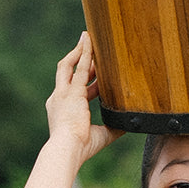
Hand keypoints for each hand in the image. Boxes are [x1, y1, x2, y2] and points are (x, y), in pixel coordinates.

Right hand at [45, 32, 122, 160]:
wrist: (67, 150)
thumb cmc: (81, 148)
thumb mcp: (101, 136)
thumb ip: (114, 127)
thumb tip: (128, 123)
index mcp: (63, 110)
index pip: (75, 89)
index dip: (87, 81)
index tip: (97, 73)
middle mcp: (59, 98)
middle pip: (66, 71)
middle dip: (76, 57)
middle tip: (84, 44)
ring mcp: (63, 93)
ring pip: (70, 65)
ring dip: (79, 51)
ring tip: (87, 37)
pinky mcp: (71, 92)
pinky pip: (80, 68)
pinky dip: (86, 54)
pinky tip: (90, 42)